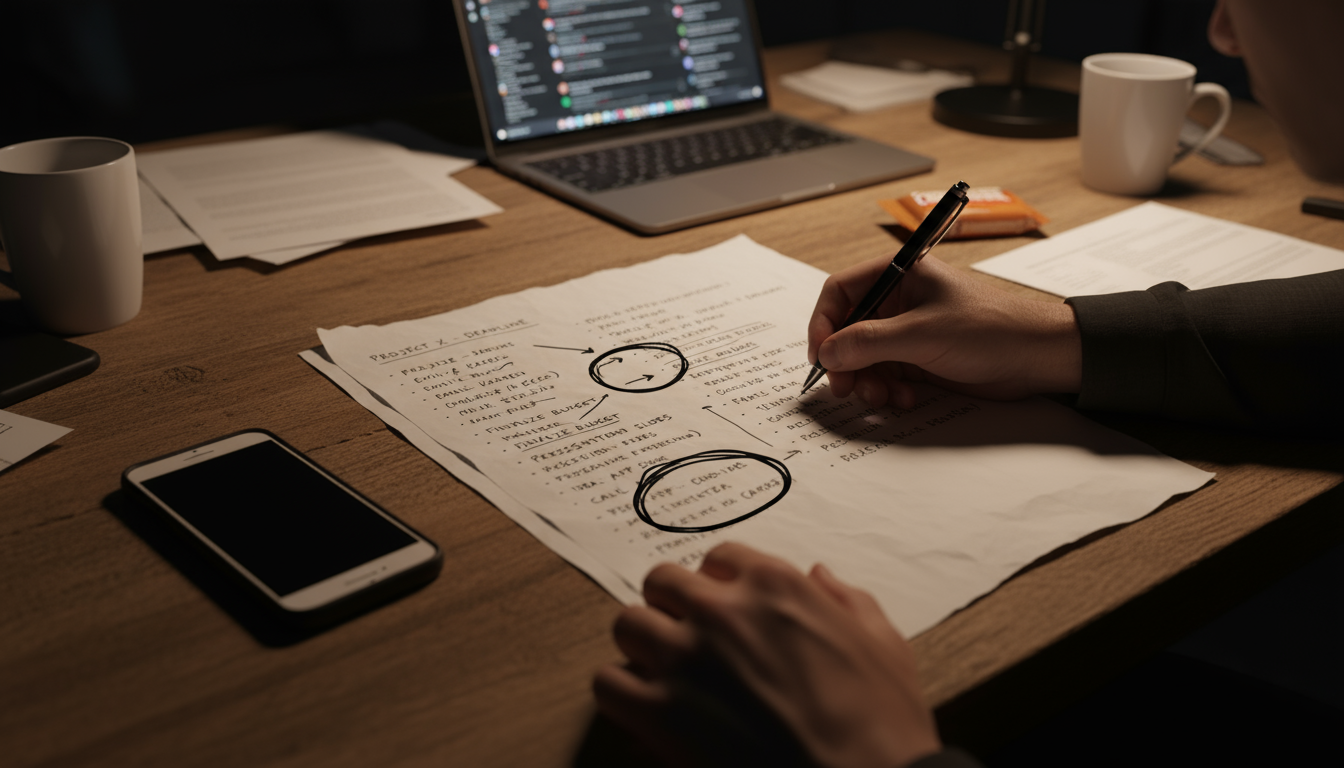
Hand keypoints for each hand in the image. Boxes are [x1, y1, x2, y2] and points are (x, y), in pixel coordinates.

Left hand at [593, 543, 941, 767]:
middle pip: (662, 582)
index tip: (726, 610)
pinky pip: (607, 682)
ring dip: (643, 646)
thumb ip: (846, 600)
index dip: (720, 585)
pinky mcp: (660, 713)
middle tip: (688, 640)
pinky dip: (622, 693)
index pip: (719, 557)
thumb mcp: (884, 644)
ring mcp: (686, 659)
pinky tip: (648, 711)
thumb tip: (819, 575)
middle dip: (673, 608)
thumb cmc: (883, 723)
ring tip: (664, 674)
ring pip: (627, 624)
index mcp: (776, 586)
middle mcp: (722, 611)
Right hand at [807, 254, 1081, 407]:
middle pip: (847, 330)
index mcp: (899, 275)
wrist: (1038, 357)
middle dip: (845, 362)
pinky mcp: (920, 360)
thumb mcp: (922, 333)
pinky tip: (905, 400)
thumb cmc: (990, 328)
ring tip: (883, 397)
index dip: (824, 323)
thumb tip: (828, 354)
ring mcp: (908, 332)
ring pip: (864, 359)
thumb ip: (869, 342)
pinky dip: (888, 391)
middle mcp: (899, 302)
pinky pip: (886, 377)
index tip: (820, 356)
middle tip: (846, 389)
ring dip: (867, 382)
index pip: (841, 292)